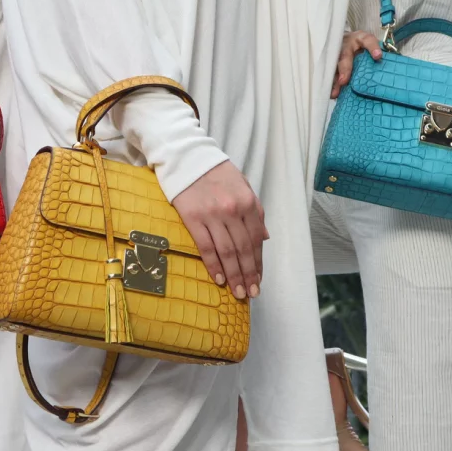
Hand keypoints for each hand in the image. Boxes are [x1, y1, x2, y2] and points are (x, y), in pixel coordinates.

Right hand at [172, 161, 267, 299]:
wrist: (187, 157)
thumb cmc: (215, 172)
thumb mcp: (243, 186)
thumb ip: (255, 211)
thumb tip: (264, 237)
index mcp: (247, 202)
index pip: (256, 239)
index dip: (258, 262)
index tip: (259, 279)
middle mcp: (233, 210)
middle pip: (243, 249)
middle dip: (249, 274)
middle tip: (251, 293)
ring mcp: (213, 215)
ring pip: (227, 252)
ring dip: (234, 275)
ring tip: (238, 292)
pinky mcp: (193, 218)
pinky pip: (206, 247)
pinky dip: (214, 265)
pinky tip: (219, 279)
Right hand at [331, 30, 383, 98]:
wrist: (346, 41)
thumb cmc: (361, 46)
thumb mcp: (369, 46)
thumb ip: (376, 55)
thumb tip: (386, 70)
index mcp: (360, 39)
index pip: (368, 40)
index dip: (372, 48)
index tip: (378, 56)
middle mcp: (347, 44)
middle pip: (345, 55)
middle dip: (344, 68)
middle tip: (344, 81)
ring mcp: (337, 53)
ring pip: (334, 66)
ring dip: (335, 80)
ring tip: (335, 92)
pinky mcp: (331, 62)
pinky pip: (330, 73)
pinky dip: (331, 84)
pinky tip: (331, 94)